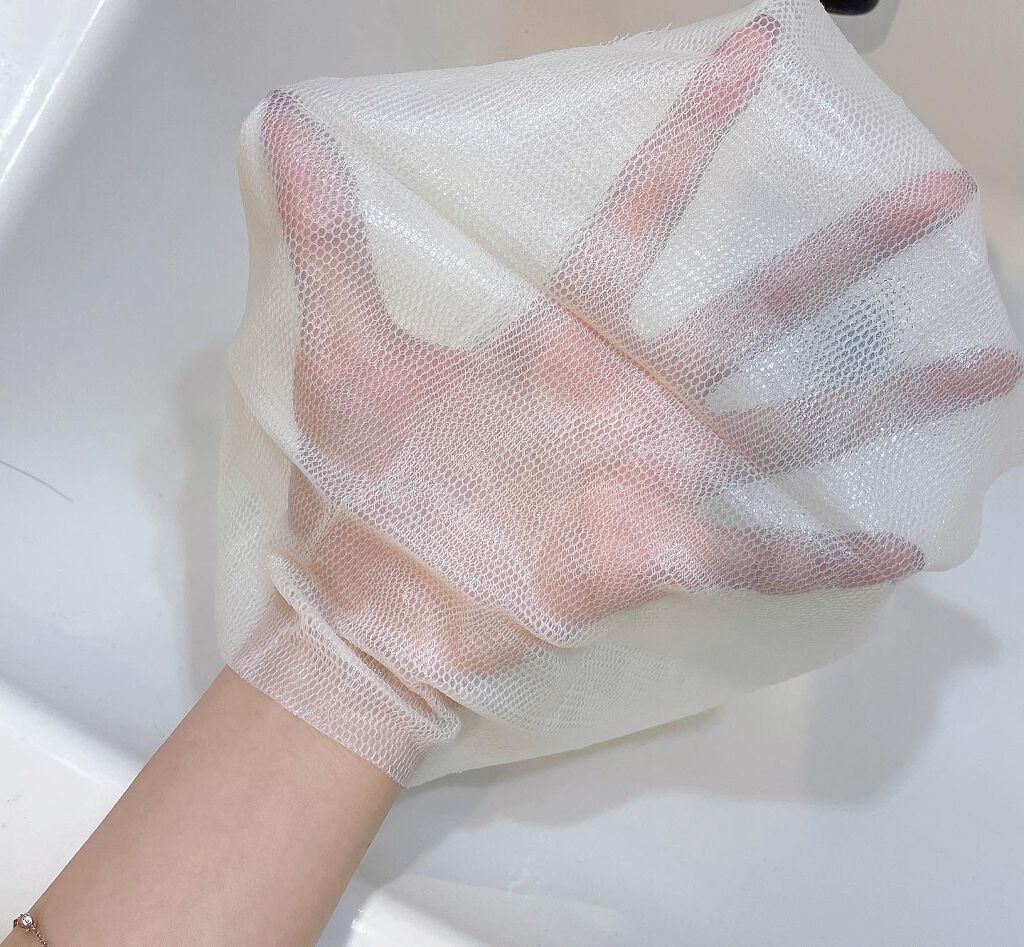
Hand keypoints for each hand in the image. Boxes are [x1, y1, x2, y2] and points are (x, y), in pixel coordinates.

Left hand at [255, 15, 1018, 681]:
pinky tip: (902, 551)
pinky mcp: (654, 550)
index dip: (695, 133)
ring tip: (990, 361)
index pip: (644, 212)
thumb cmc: (364, 480)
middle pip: (754, 307)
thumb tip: (282, 121)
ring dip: (886, 396)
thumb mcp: (345, 348)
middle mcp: (627, 396)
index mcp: (563, 337)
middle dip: (843, 250)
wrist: (371, 602)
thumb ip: (328, 234)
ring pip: (789, 424)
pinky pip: (760, 553)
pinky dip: (824, 553)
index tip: (751, 54)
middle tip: (936, 190)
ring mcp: (650, 473)